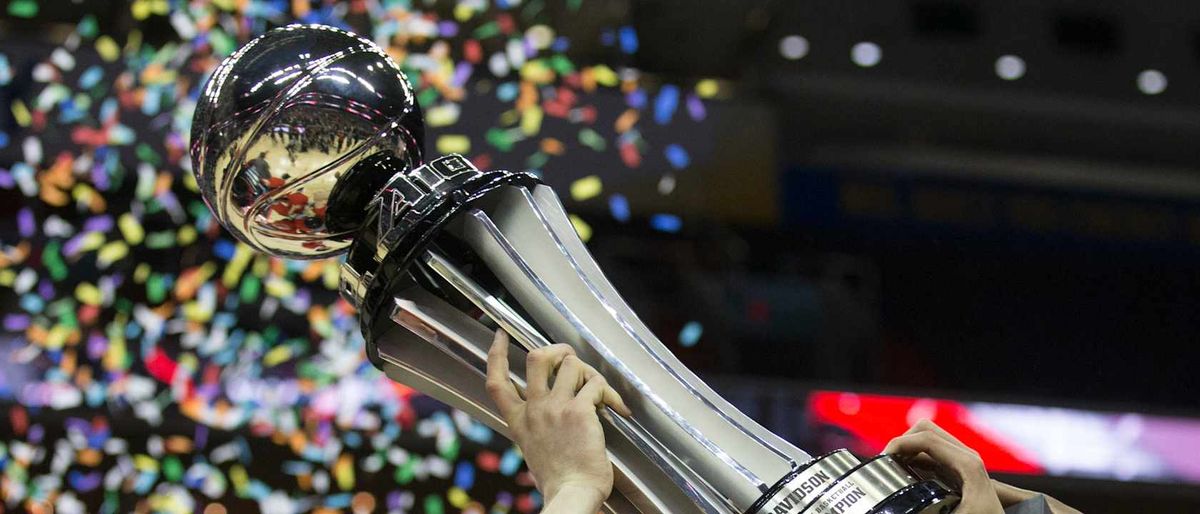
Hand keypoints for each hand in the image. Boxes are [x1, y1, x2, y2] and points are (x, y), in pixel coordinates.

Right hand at [486, 330, 632, 509]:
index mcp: (519, 421)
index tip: (500, 337)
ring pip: (571, 364)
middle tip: (570, 358)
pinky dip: (610, 393)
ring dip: (589, 373)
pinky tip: (616, 408)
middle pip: (536, 358)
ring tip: (598, 392)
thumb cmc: (560, 480)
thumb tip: (553, 412)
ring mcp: (555, 408)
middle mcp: (534, 410)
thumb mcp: (534, 449)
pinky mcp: (579, 411)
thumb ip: (538, 426)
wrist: (571, 495)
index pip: (496, 380)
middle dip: (558, 350)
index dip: (496, 354)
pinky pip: (596, 384)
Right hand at [882, 419, 1003, 513]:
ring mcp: (965, 461)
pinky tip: (907, 474)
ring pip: (928, 439)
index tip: (883, 459)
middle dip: (902, 441)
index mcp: (967, 464)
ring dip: (908, 448)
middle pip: (926, 429)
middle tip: (887, 462)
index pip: (925, 437)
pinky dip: (916, 457)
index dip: (900, 444)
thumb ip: (926, 508)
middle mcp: (968, 457)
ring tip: (892, 467)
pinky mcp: (960, 471)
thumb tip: (902, 507)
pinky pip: (933, 453)